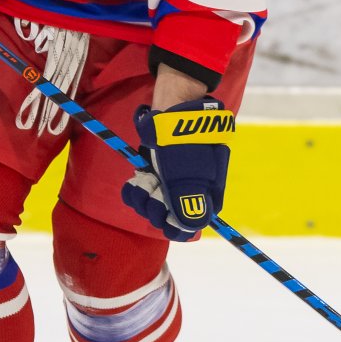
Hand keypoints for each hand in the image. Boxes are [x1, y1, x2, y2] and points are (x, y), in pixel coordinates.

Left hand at [121, 98, 234, 240]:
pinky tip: (136, 179)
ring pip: (150, 205)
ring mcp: (169, 182)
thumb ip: (187, 206)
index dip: (174, 225)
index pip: (188, 226)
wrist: (174, 111)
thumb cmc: (184, 144)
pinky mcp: (154, 172)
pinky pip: (139, 192)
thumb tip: (188, 230)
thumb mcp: (187, 177)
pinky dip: (135, 188)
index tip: (165, 215)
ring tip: (147, 178)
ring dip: (144, 195)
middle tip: (155, 190)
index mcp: (205, 195)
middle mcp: (188, 192)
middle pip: (166, 217)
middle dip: (155, 207)